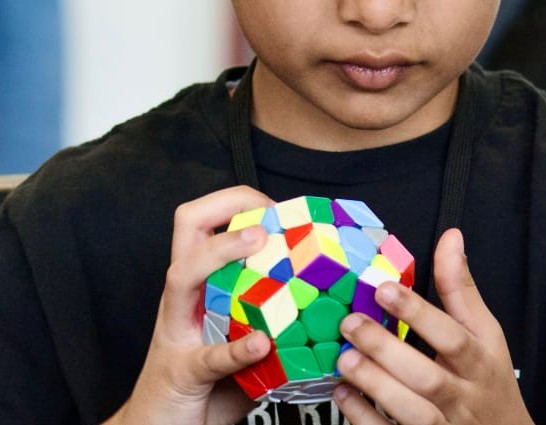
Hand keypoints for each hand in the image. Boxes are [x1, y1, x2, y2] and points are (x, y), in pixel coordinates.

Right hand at [102, 186, 273, 424]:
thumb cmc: (205, 386)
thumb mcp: (243, 340)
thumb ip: (273, 320)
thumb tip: (327, 304)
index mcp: (199, 285)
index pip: (207, 221)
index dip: (240, 202)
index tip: (277, 208)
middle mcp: (183, 298)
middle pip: (187, 227)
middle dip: (225, 207)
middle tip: (265, 216)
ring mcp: (176, 332)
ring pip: (183, 275)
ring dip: (221, 252)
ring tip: (258, 242)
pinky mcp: (181, 373)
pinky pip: (208, 356)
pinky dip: (235, 348)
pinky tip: (259, 344)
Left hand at [334, 228, 532, 424]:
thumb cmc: (489, 383)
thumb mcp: (485, 334)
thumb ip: (461, 288)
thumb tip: (451, 237)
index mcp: (479, 363)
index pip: (452, 337)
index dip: (418, 313)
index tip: (383, 289)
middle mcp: (464, 399)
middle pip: (428, 378)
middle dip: (386, 350)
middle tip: (351, 323)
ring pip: (413, 414)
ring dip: (376, 386)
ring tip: (344, 359)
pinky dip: (367, 420)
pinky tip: (344, 396)